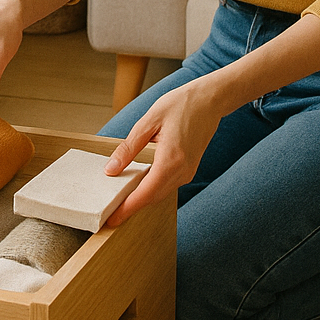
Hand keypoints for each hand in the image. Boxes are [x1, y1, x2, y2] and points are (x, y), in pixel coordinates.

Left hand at [102, 76, 223, 225]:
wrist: (209, 100)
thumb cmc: (181, 104)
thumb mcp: (149, 121)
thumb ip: (129, 148)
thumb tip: (111, 169)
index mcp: (171, 160)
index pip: (145, 193)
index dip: (127, 208)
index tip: (111, 220)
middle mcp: (182, 171)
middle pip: (152, 198)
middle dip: (131, 208)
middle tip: (110, 214)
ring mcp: (188, 172)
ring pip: (160, 193)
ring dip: (141, 199)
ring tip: (120, 200)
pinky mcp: (189, 169)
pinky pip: (167, 185)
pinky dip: (152, 189)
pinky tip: (138, 184)